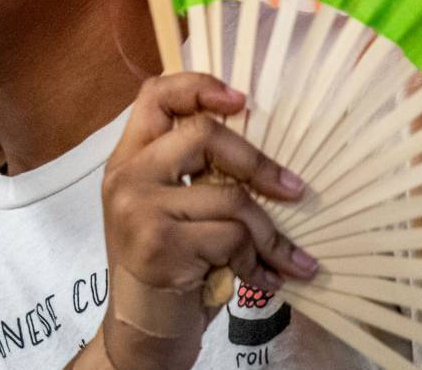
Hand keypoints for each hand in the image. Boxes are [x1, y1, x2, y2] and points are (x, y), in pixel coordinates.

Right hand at [97, 73, 315, 369]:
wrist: (143, 334)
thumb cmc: (170, 270)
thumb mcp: (174, 210)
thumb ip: (195, 173)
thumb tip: (261, 146)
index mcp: (128, 159)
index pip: (154, 95)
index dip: (199, 86)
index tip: (242, 100)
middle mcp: (126, 176)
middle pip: (203, 135)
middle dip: (259, 164)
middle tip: (294, 190)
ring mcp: (138, 209)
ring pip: (230, 197)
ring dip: (269, 235)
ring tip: (285, 259)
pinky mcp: (158, 245)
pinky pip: (231, 237)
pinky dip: (256, 263)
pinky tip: (260, 280)